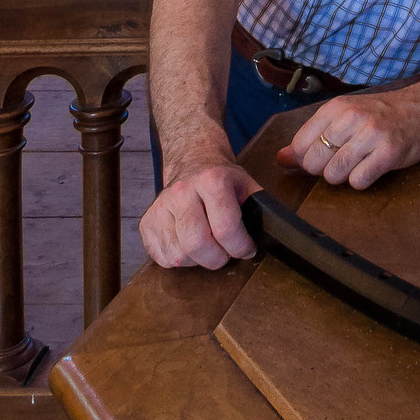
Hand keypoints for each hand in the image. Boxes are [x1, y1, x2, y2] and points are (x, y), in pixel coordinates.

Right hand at [139, 159, 262, 270]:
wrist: (192, 159)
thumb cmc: (221, 178)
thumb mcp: (245, 183)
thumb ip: (258, 207)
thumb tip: (272, 235)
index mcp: (211, 180)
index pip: (226, 228)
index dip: (241, 247)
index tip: (247, 249)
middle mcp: (182, 191)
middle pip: (198, 244)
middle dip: (218, 258)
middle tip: (226, 254)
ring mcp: (161, 206)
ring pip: (179, 255)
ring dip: (198, 261)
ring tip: (208, 247)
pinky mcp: (146, 222)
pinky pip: (162, 258)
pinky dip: (179, 260)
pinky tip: (189, 246)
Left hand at [277, 81, 419, 191]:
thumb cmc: (379, 114)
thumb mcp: (343, 116)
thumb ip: (311, 136)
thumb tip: (280, 159)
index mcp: (335, 107)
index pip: (300, 145)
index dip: (308, 158)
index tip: (324, 155)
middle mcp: (351, 117)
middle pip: (314, 163)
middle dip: (324, 170)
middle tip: (344, 160)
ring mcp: (371, 135)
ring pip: (334, 175)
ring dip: (344, 177)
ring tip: (359, 163)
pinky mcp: (388, 153)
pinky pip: (358, 182)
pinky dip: (362, 181)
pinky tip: (372, 167)